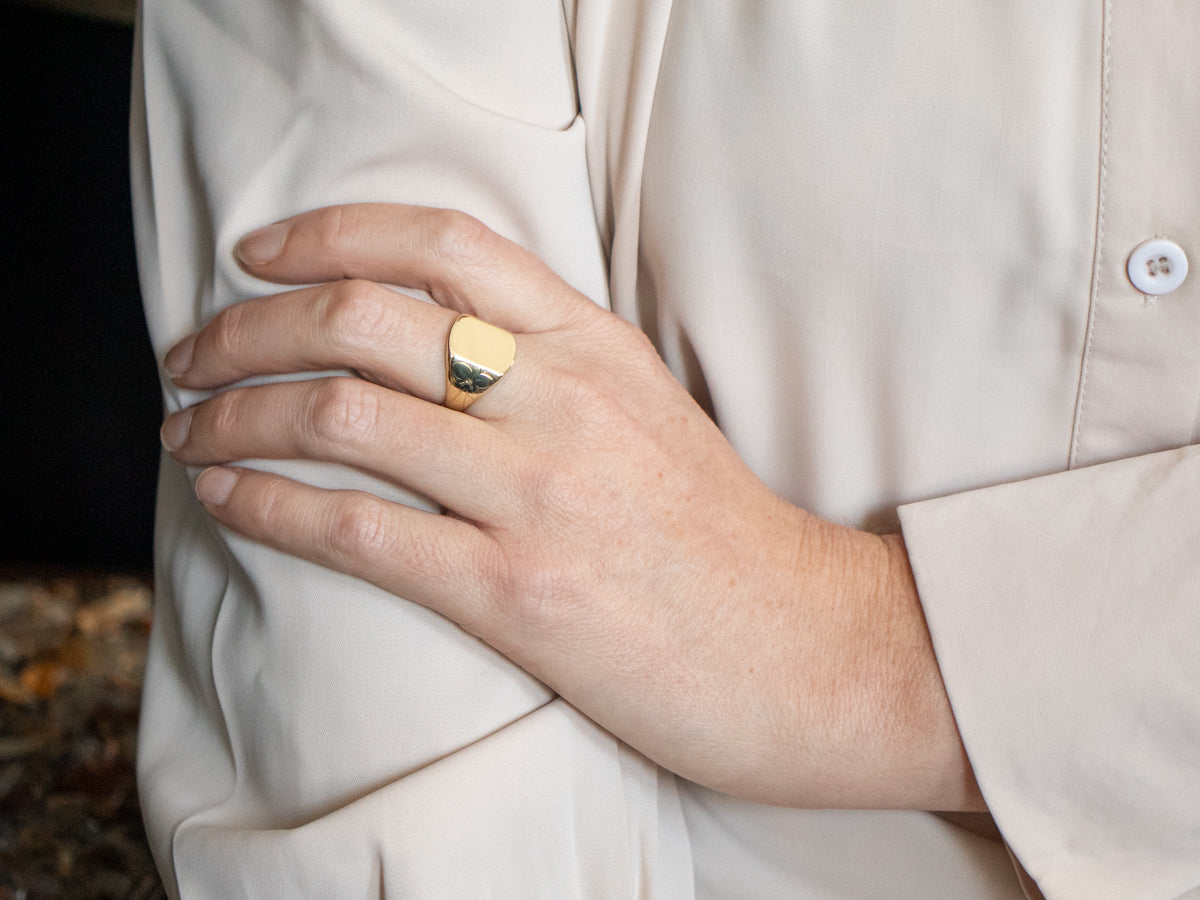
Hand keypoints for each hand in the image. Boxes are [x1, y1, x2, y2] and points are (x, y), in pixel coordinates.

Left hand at [160, 203, 981, 810]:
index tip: (257, 254)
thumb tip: (430, 339)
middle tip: (192, 350)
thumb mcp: (646, 408)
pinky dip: (266, 503)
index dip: (327, 231)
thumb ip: (551, 361)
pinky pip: (357, 530)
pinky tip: (223, 495)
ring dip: (234, 411)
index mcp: (596, 347)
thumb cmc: (716, 535)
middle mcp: (563, 402)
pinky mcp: (517, 595)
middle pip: (364, 319)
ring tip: (186, 424)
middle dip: (245, 326)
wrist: (802, 649)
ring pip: (343, 414)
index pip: (442, 244)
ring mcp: (540, 496)